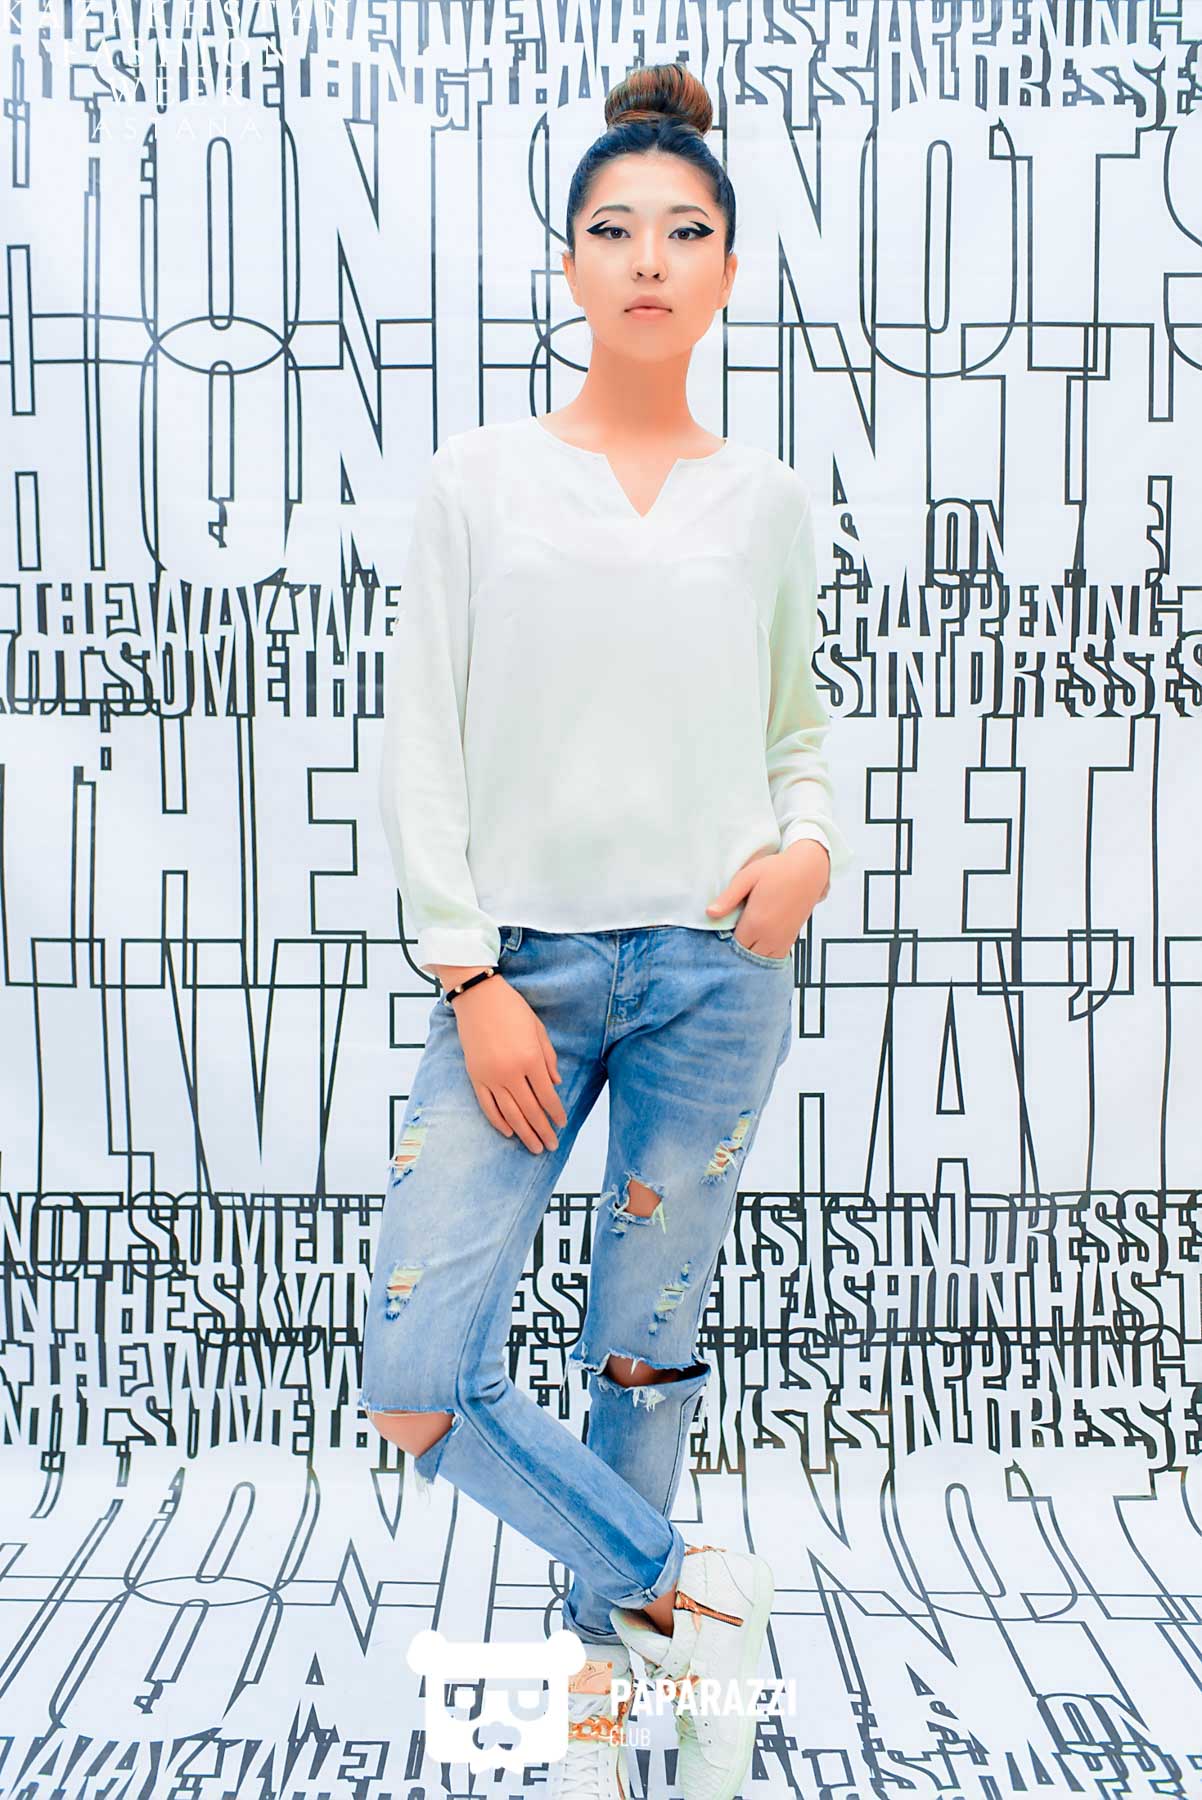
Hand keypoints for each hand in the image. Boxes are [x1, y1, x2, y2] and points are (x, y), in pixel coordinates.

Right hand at [449, 975, 567, 1154]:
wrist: (477, 997)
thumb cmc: (512, 1009)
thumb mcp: (538, 1029)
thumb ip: (548, 1058)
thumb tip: (555, 1084)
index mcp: (529, 1059)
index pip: (546, 1095)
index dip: (556, 1112)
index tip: (562, 1124)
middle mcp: (510, 1072)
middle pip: (529, 1110)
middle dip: (543, 1130)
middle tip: (552, 1146)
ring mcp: (490, 1076)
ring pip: (509, 1113)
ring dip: (524, 1133)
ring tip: (534, 1147)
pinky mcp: (475, 1076)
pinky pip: (487, 1105)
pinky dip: (498, 1121)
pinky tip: (509, 1132)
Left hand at [705, 840, 830, 956]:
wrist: (808, 870)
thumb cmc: (777, 870)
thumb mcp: (746, 878)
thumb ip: (728, 898)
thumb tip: (710, 913)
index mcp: (755, 922)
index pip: (733, 946)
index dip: (724, 941)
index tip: (721, 931)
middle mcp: (769, 936)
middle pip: (746, 956)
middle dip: (736, 950)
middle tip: (730, 934)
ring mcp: (782, 939)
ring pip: (761, 960)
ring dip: (751, 954)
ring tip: (744, 938)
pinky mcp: (791, 938)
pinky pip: (776, 958)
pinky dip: (765, 955)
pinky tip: (758, 943)